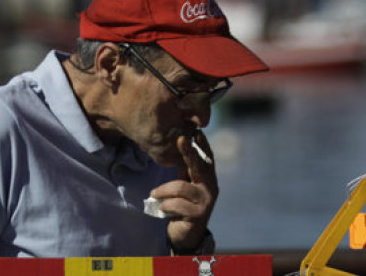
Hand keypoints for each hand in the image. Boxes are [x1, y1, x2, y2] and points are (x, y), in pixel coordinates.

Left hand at [150, 131, 217, 250]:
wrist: (185, 235)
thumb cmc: (183, 207)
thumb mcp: (184, 186)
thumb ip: (184, 171)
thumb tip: (179, 149)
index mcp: (208, 179)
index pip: (207, 159)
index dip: (202, 145)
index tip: (196, 131)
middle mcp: (211, 187)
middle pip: (199, 166)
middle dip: (188, 152)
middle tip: (181, 138)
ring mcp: (206, 201)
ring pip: (181, 187)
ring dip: (163, 190)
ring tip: (154, 194)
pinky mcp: (198, 214)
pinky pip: (176, 203)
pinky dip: (165, 204)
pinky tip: (162, 208)